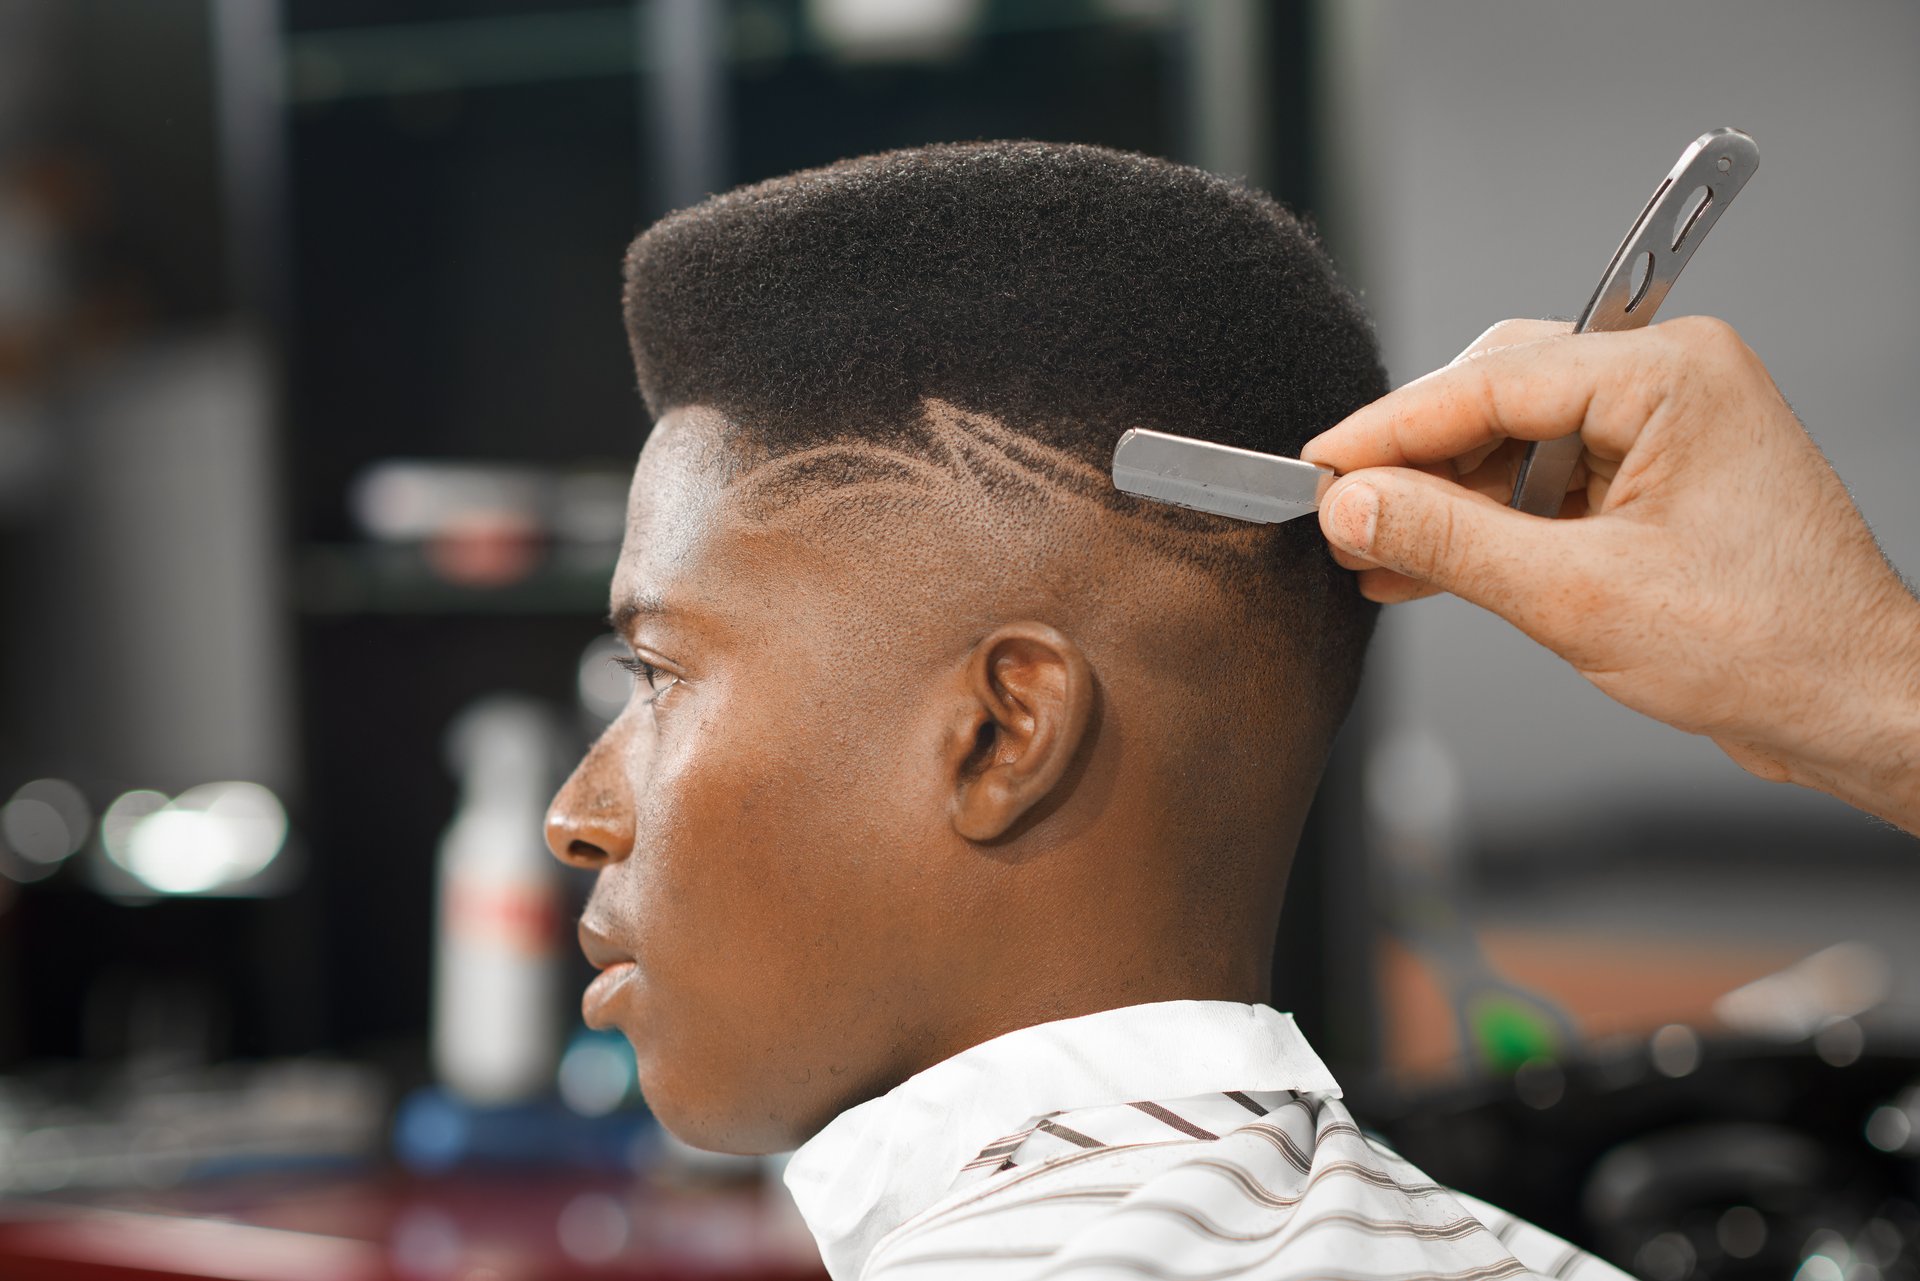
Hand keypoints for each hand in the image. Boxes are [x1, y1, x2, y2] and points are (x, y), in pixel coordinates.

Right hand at [1302, 315, 1919, 834]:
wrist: (1854, 706)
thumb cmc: (1771, 646)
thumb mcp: (1579, 596)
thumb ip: (1451, 542)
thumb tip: (1355, 506)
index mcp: (1669, 376)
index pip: (1490, 382)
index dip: (1390, 429)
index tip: (1320, 466)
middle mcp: (1670, 383)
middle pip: (1495, 398)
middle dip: (1413, 462)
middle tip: (1341, 512)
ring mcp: (1664, 431)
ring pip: (1512, 444)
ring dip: (1442, 501)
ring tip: (1372, 552)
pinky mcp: (1655, 481)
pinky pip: (1543, 483)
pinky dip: (1485, 525)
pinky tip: (1424, 565)